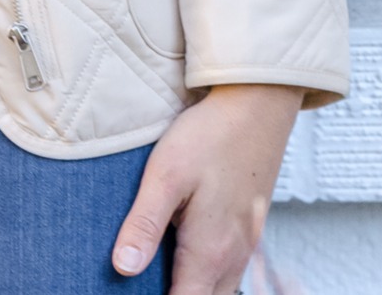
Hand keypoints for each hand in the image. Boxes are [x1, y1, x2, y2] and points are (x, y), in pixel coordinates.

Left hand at [112, 83, 301, 291]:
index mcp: (210, 252)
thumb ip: (144, 224)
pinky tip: (185, 254)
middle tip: (140, 281)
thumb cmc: (209, 136)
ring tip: (158, 272)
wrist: (258, 104)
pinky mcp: (250, 226)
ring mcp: (246, 243)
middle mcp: (233, 257)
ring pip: (220, 290)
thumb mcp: (166, 175)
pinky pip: (229, 268)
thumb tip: (122, 268)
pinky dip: (207, 275)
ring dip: (192, 288)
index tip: (130, 291)